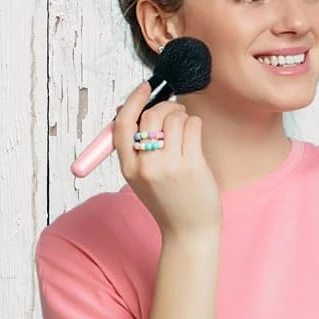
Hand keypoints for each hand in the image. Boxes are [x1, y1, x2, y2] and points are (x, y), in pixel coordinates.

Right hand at [113, 81, 220, 236]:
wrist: (188, 231)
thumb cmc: (168, 200)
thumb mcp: (141, 177)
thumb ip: (138, 148)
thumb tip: (143, 109)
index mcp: (128, 168)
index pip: (123, 124)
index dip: (133, 101)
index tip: (145, 88)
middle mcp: (145, 166)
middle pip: (151, 116)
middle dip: (166, 107)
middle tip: (175, 112)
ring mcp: (168, 165)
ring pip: (175, 118)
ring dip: (183, 116)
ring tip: (186, 130)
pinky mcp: (191, 165)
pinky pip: (193, 126)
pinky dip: (195, 124)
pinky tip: (195, 137)